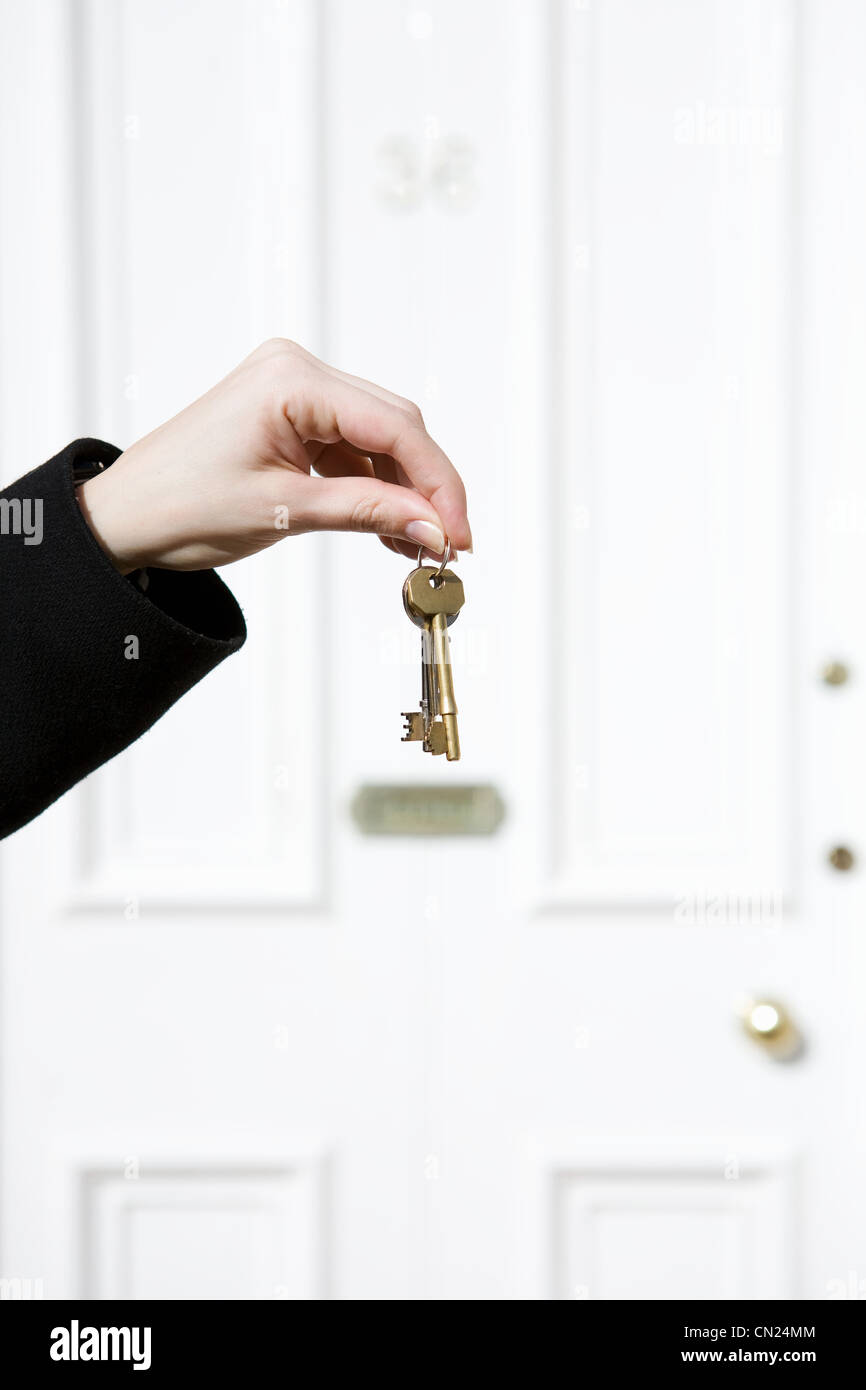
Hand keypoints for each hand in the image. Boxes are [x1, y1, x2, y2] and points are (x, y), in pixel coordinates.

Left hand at [77, 339, 471, 573]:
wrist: (124, 517)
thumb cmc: (179, 506)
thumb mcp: (285, 512)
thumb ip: (368, 513)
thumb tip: (434, 527)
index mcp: (291, 380)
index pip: (393, 426)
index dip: (437, 483)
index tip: (458, 533)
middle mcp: (296, 370)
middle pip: (394, 425)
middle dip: (427, 487)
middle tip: (449, 544)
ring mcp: (294, 390)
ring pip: (378, 439)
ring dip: (403, 492)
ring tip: (419, 546)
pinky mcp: (291, 416)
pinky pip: (351, 447)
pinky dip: (373, 488)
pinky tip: (390, 528)